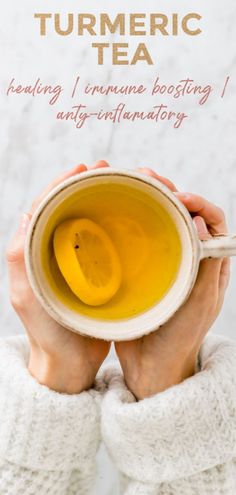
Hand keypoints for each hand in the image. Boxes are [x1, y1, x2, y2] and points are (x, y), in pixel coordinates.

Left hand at [7, 160, 110, 393]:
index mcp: (36, 252)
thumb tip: (26, 212)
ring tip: (124, 184)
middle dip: (86, 185)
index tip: (83, 167)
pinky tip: (132, 218)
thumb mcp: (27, 297)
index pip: (46, 207)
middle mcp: (55, 253)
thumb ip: (20, 258)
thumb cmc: (47, 333)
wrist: (69, 364)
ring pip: (88, 222)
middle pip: (69, 209)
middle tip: (108, 168)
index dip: (62, 183)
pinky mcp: (96, 274)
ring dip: (103, 201)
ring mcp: (76, 263)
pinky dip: (115, 226)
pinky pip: (104, 243)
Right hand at [115, 168, 229, 399]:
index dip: (197, 202)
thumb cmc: (181, 336)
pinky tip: (115, 214)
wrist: (155, 365)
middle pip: (184, 214)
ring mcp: (165, 262)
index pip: (212, 219)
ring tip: (130, 186)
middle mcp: (189, 257)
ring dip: (149, 201)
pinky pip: (138, 239)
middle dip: (169, 192)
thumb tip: (201, 221)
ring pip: (160, 222)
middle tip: (148, 179)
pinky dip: (130, 222)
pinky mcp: (143, 270)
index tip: (177, 196)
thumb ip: (206, 265)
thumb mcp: (200, 302)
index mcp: (209, 262)